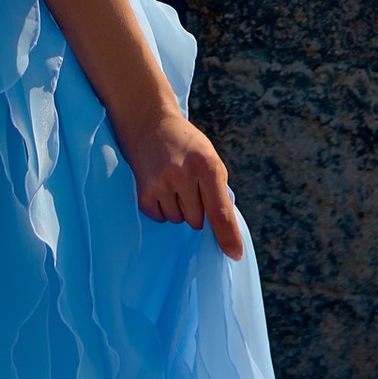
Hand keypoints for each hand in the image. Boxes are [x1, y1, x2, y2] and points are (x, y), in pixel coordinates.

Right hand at [120, 104, 244, 258]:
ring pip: (179, 220)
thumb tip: (223, 230)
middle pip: (198, 220)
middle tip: (190, 187)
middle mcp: (183, 174)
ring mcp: (161, 183)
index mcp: (207, 165)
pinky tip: (162, 188)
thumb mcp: (210, 159)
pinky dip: (164, 209)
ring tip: (174, 184)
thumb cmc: (187, 146)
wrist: (149, 124)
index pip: (219, 211)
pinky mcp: (144, 191)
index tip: (234, 254)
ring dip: (180, 210)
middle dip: (198, 211)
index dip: (227, 236)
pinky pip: (160, 218)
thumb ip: (218, 190)